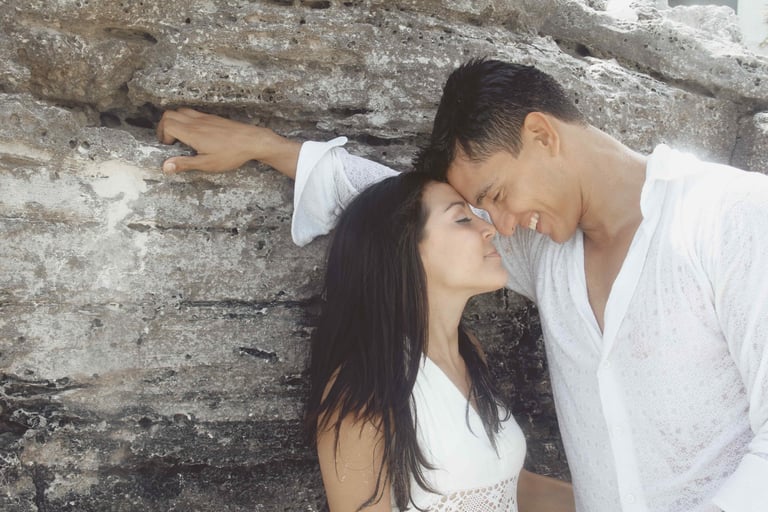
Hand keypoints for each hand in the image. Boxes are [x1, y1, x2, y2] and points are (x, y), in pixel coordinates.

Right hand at [157, 108, 298, 177]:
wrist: (253, 141)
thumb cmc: (231, 154)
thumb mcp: (207, 164)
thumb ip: (185, 163)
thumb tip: (165, 166)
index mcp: (192, 132)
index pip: (167, 125)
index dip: (163, 136)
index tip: (170, 148)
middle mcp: (196, 121)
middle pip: (169, 114)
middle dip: (163, 127)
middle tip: (169, 141)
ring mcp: (205, 117)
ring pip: (181, 111)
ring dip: (174, 121)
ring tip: (179, 136)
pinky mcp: (213, 117)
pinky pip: (193, 112)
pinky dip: (186, 119)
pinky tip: (194, 133)